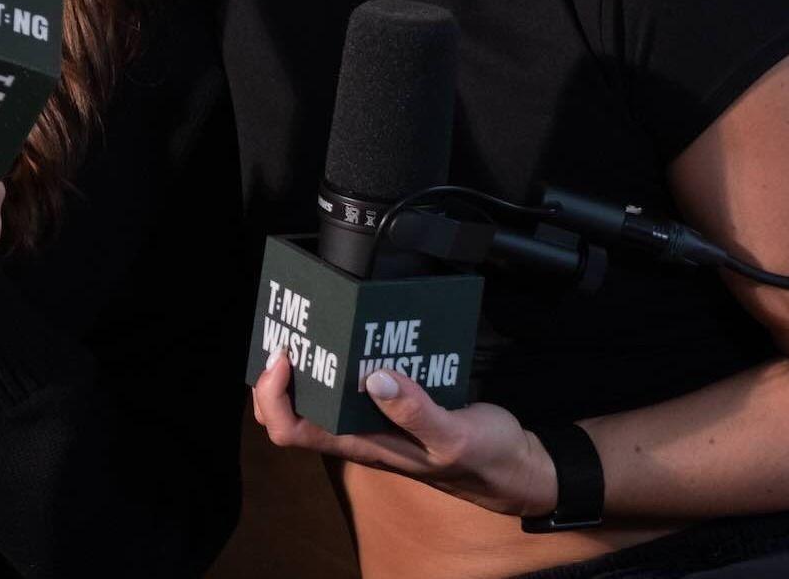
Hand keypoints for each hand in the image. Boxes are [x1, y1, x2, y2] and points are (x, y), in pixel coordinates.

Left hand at [251, 346, 557, 517]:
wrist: (515, 468)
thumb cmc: (484, 461)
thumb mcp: (454, 437)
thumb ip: (416, 413)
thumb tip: (376, 379)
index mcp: (362, 445)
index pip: (290, 429)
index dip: (273, 396)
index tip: (284, 356)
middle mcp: (358, 432)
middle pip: (292, 408)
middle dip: (280, 372)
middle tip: (291, 329)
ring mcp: (374, 417)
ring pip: (320, 392)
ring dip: (312, 360)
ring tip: (317, 320)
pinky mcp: (393, 402)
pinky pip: (355, 379)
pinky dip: (349, 356)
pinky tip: (359, 329)